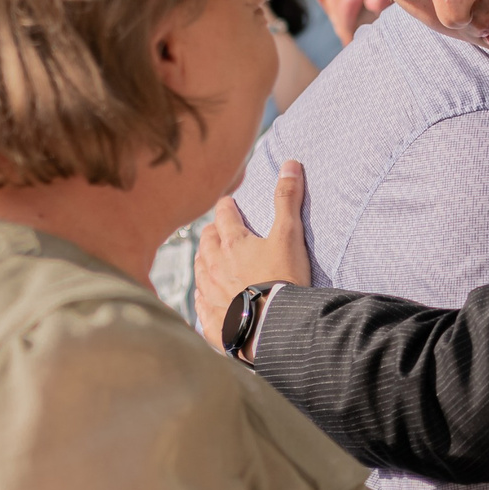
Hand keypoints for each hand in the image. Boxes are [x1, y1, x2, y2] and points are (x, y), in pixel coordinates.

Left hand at [194, 161, 310, 345]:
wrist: (274, 326)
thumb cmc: (283, 279)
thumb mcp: (289, 234)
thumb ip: (287, 199)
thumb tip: (290, 163)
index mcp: (231, 242)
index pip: (223, 214)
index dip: (227, 206)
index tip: (229, 204)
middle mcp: (213, 265)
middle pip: (206, 241)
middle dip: (212, 233)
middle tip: (219, 232)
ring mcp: (210, 294)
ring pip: (199, 271)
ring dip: (204, 262)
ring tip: (209, 261)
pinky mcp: (212, 320)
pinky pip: (200, 306)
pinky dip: (203, 298)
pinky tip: (207, 299)